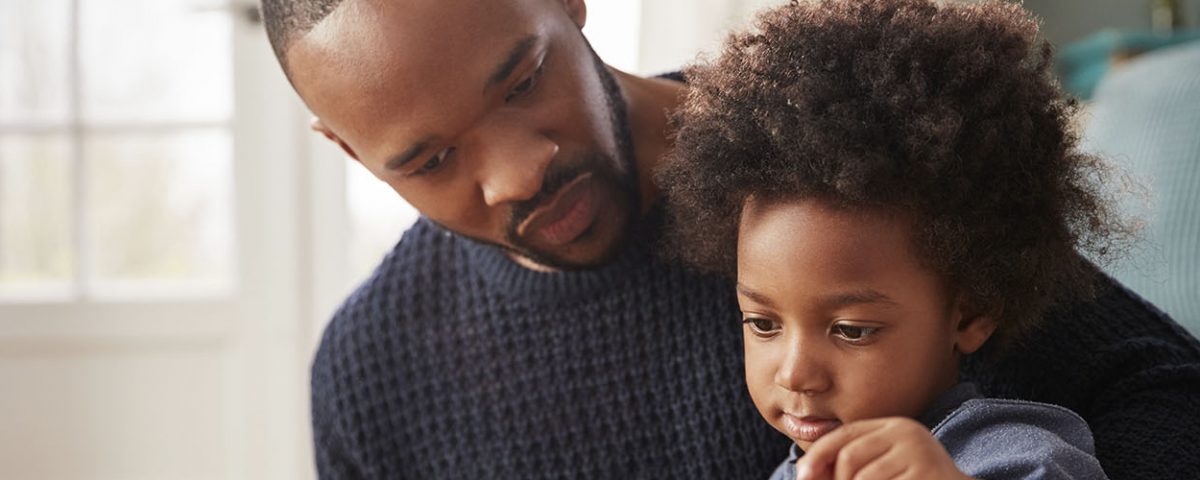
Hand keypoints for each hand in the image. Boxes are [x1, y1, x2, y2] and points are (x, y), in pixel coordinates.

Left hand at [794, 417, 971, 479]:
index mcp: (894, 427)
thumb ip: (848, 465)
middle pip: (849, 455)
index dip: (819, 455)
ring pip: (861, 476)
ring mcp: (919, 452)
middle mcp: (907, 432)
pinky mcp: (926, 472)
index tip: (802, 476)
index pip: (845, 434)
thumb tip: (803, 470)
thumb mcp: (881, 469)